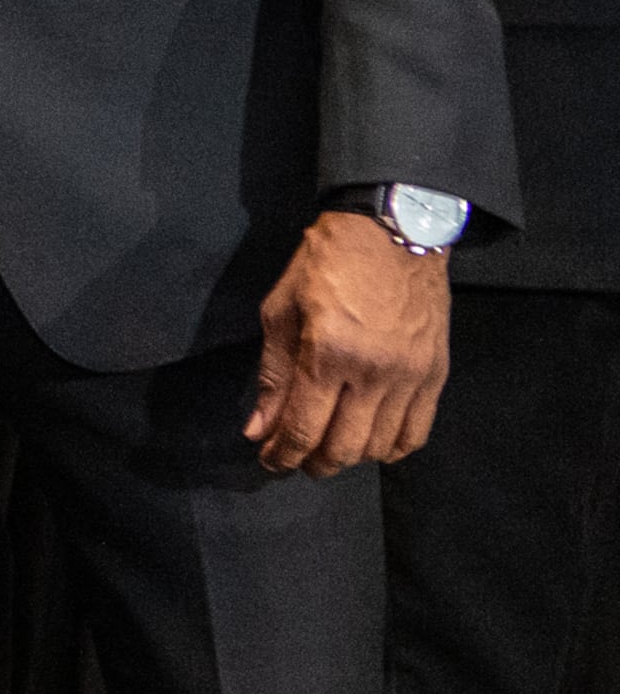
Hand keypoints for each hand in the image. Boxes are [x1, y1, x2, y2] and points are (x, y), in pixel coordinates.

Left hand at [244, 209, 450, 474]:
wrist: (393, 230)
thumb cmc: (326, 263)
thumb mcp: (282, 310)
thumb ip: (272, 376)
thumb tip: (258, 429)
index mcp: (329, 354)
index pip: (304, 428)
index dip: (283, 455)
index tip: (269, 462)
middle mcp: (374, 373)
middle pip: (344, 446)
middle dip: (314, 463)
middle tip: (295, 460)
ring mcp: (411, 377)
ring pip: (381, 446)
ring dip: (351, 457)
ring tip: (329, 449)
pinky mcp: (437, 374)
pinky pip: (417, 431)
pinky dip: (393, 448)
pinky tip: (372, 444)